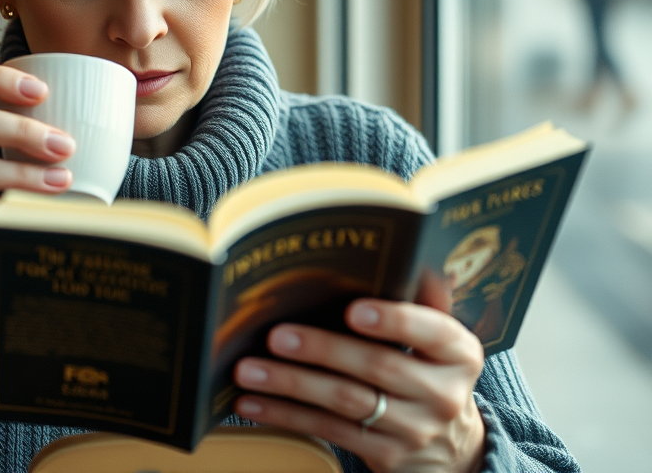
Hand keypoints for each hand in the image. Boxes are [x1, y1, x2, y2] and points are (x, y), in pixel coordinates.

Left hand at [233, 298, 485, 472]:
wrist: (454, 450)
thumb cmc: (431, 374)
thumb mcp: (440, 342)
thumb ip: (423, 301)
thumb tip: (408, 255)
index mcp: (459, 353)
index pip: (432, 332)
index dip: (394, 321)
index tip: (353, 310)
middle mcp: (442, 393)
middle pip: (376, 366)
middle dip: (321, 349)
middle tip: (276, 336)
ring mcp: (414, 430)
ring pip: (345, 401)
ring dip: (291, 383)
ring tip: (250, 370)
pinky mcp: (385, 456)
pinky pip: (328, 431)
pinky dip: (286, 415)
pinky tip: (253, 403)